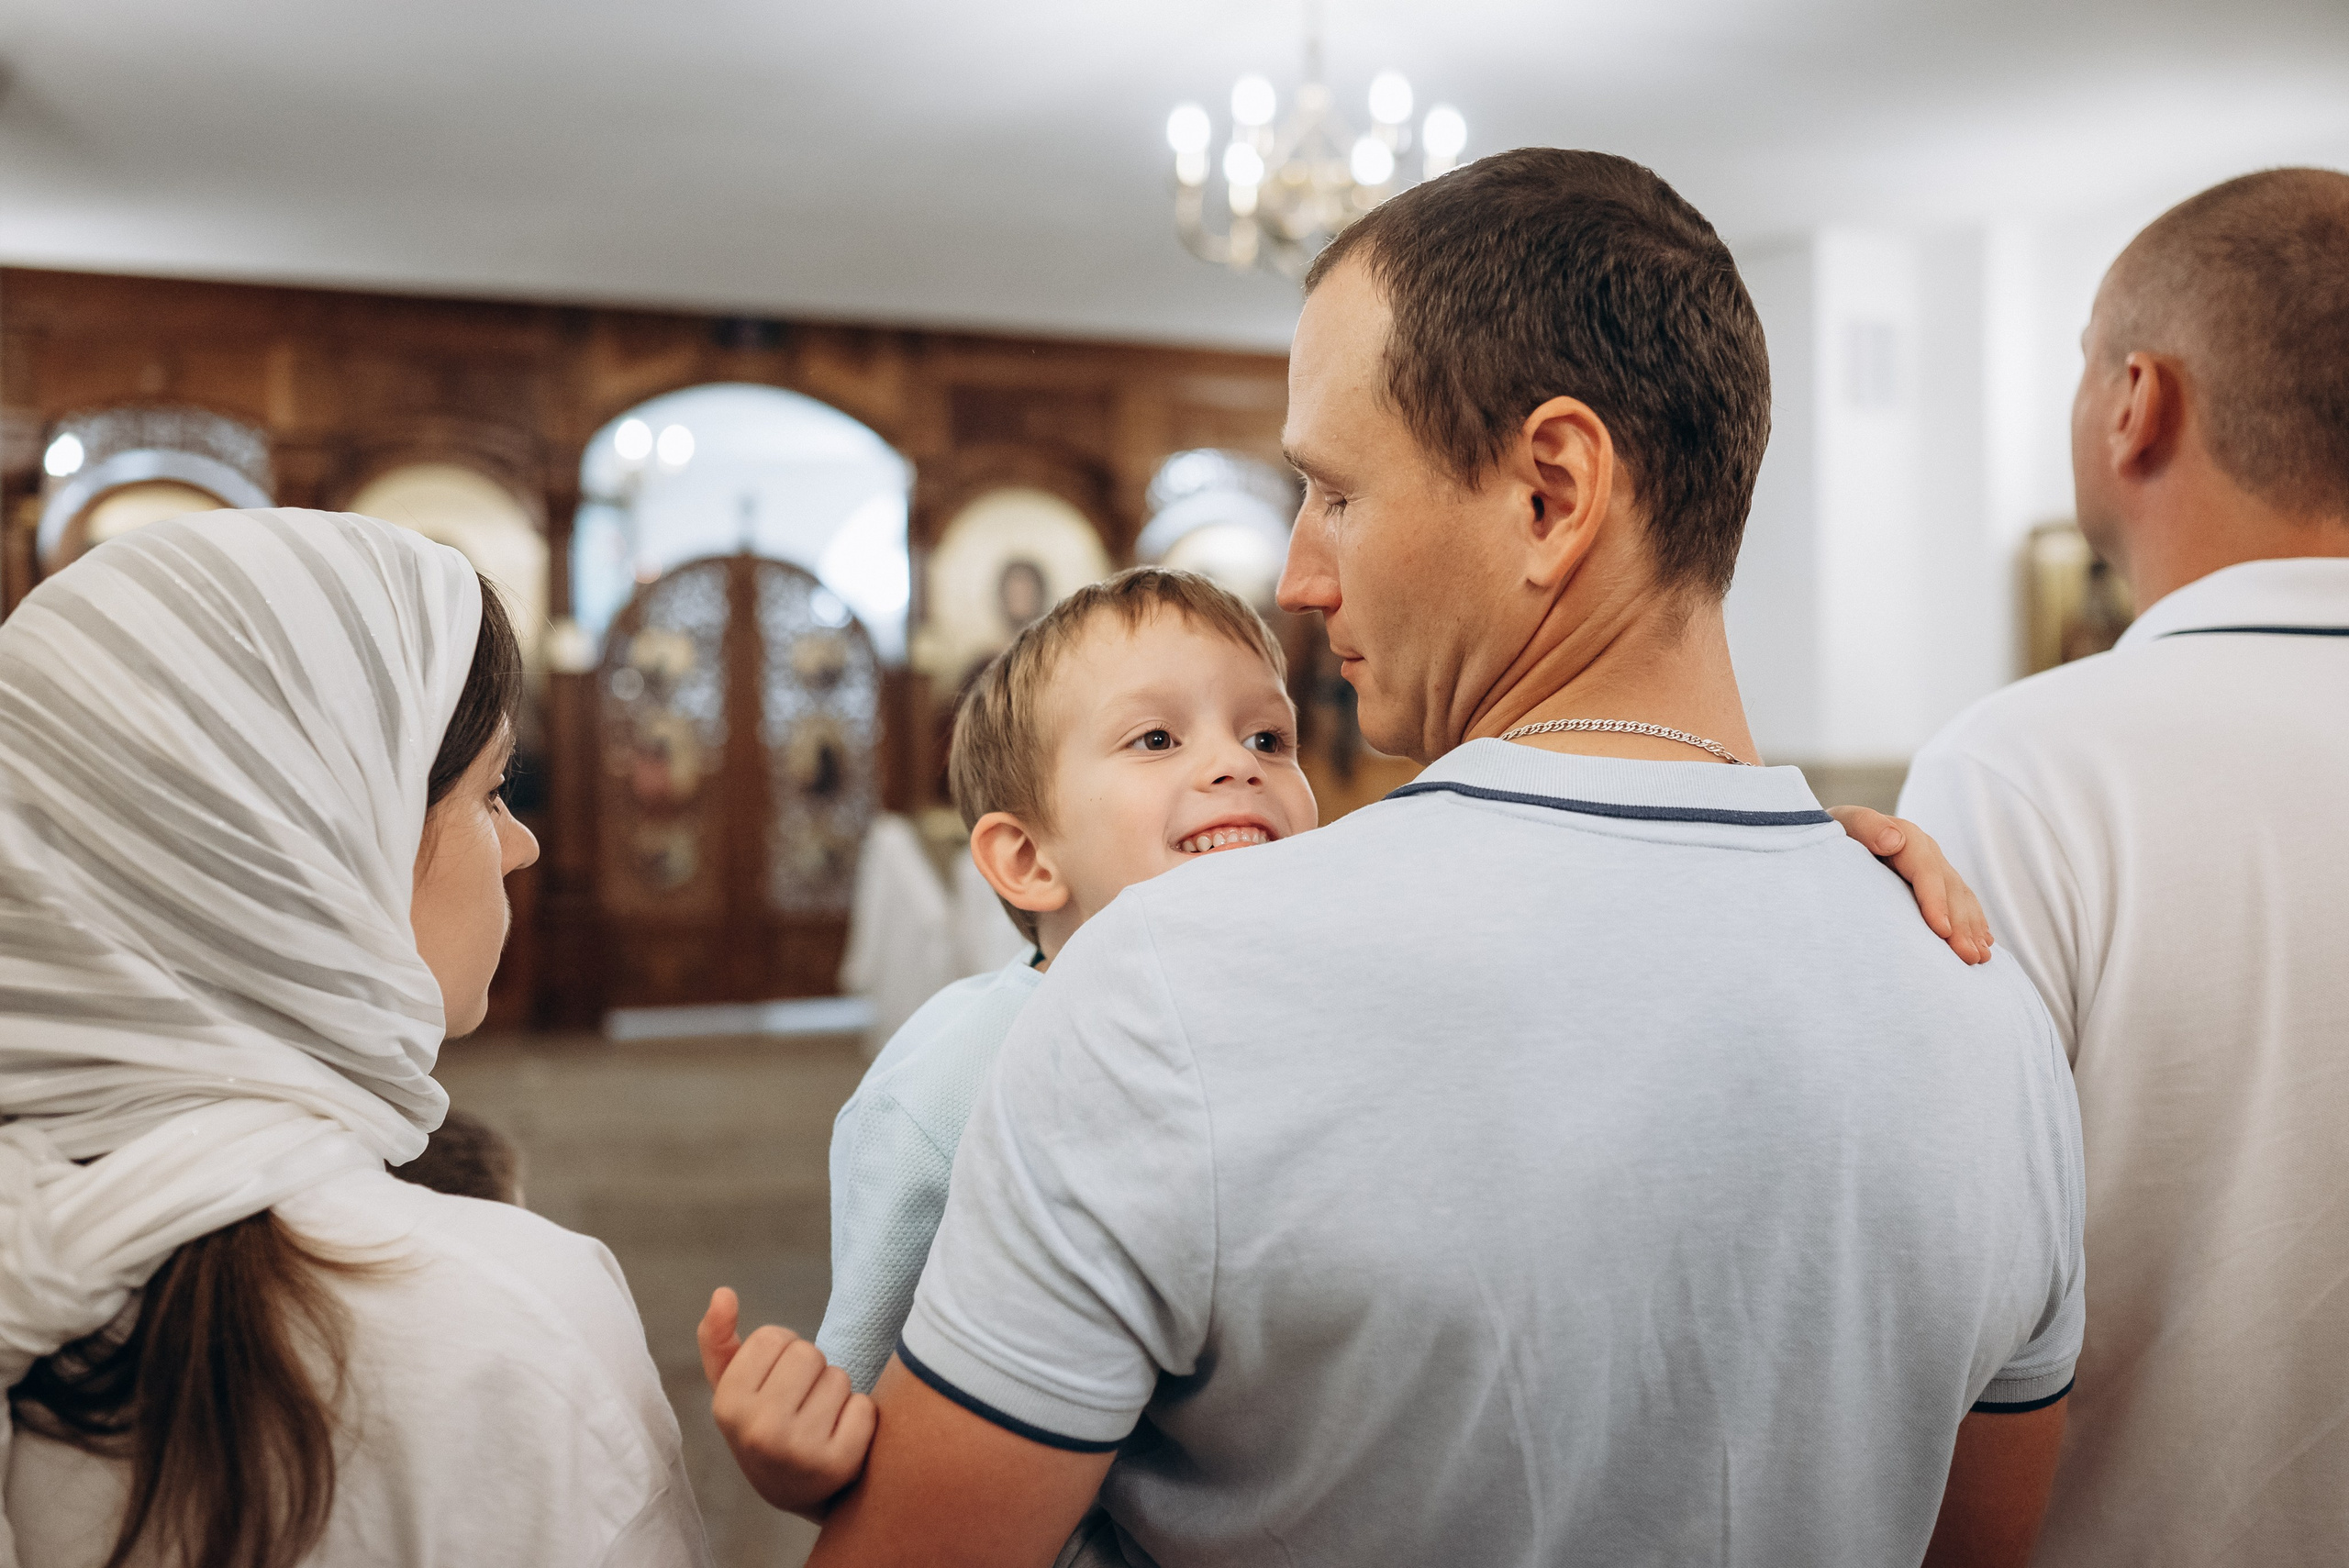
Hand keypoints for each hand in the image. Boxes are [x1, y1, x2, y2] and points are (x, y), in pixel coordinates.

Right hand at [698, 1286, 876, 1518]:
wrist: (797, 1491)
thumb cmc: (763, 1425)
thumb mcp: (732, 1388)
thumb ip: (719, 1340)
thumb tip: (723, 1293)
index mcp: (726, 1406)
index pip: (772, 1337)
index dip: (780, 1352)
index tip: (774, 1383)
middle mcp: (758, 1431)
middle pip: (808, 1353)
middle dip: (810, 1370)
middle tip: (800, 1403)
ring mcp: (799, 1451)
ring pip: (839, 1376)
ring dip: (835, 1392)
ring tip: (819, 1421)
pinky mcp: (839, 1465)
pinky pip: (864, 1406)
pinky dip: (859, 1415)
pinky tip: (841, 1438)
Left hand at [1828, 807, 1993, 964]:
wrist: (1838, 835)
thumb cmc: (1834, 833)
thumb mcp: (1844, 823)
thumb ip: (1865, 826)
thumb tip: (1893, 840)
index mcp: (1906, 837)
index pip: (1926, 871)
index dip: (1936, 901)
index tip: (1942, 931)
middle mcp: (1927, 852)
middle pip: (1950, 890)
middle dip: (1961, 925)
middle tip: (1969, 958)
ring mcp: (1935, 868)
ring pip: (1961, 900)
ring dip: (1973, 930)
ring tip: (1979, 958)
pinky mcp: (1937, 883)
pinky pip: (1963, 904)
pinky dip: (1974, 925)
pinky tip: (1983, 945)